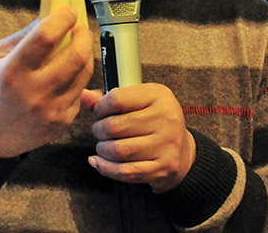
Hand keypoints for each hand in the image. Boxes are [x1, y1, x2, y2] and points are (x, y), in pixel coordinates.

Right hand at [0, 6, 93, 158]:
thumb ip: (24, 37)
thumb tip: (50, 15)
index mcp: (12, 73)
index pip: (46, 37)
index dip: (62, 18)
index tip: (68, 11)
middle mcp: (34, 93)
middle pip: (75, 55)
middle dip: (83, 35)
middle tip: (80, 28)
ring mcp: (50, 111)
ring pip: (84, 73)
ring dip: (85, 54)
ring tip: (78, 45)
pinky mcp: (61, 122)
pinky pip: (80, 91)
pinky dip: (78, 77)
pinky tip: (68, 72)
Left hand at [81, 83, 195, 191]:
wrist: (183, 151)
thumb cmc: (152, 121)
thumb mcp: (136, 101)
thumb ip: (108, 98)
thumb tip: (84, 96)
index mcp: (158, 95)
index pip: (117, 99)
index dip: (100, 108)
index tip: (98, 113)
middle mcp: (166, 118)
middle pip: (115, 126)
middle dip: (99, 130)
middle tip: (99, 132)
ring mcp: (166, 144)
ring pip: (118, 151)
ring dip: (102, 150)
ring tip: (103, 146)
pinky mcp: (163, 168)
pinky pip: (125, 171)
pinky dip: (105, 168)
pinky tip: (98, 162)